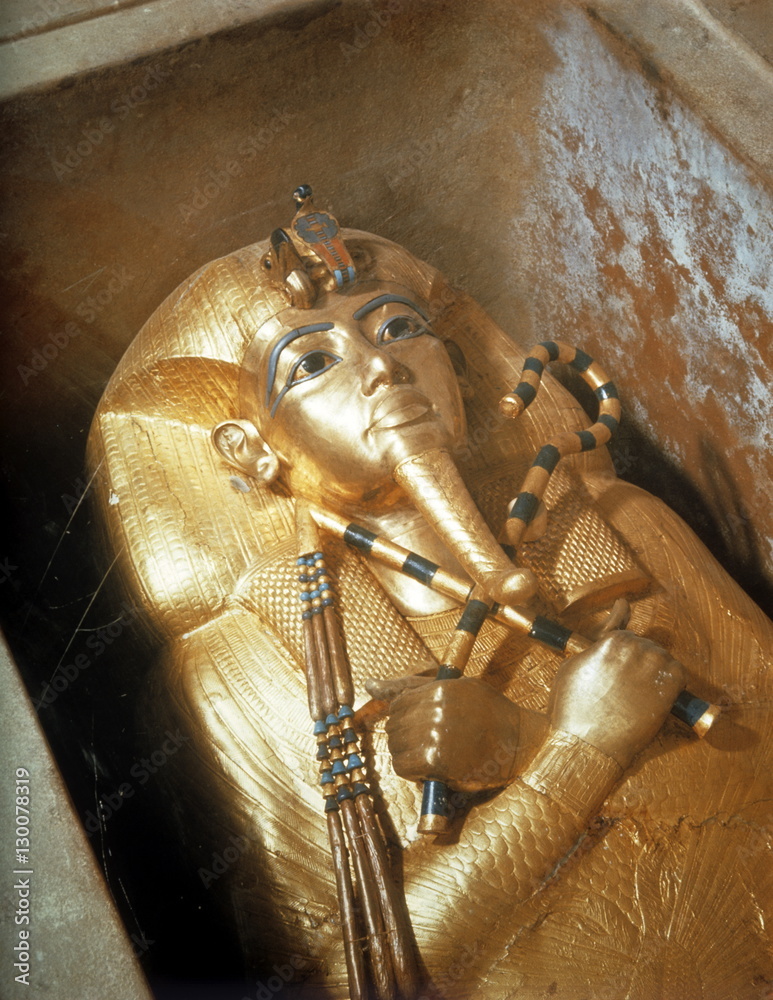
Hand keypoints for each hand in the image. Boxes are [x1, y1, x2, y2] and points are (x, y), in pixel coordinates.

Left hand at [374, 675, 520, 792]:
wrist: (520, 744)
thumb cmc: (490, 716)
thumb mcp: (458, 689)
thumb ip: (413, 687)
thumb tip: (368, 684)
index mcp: (439, 690)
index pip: (399, 704)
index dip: (406, 720)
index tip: (419, 729)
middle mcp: (434, 709)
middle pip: (395, 727)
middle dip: (406, 739)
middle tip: (429, 746)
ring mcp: (434, 734)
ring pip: (397, 748)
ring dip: (410, 757)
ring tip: (434, 757)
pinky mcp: (435, 760)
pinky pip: (404, 767)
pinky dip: (413, 773)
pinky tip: (432, 771)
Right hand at [548, 631, 685, 768]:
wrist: (590, 742)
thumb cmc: (575, 708)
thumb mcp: (570, 668)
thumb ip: (590, 652)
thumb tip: (599, 648)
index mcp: (612, 641)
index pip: (628, 637)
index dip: (626, 655)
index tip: (625, 668)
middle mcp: (635, 648)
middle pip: (647, 647)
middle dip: (641, 663)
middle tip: (633, 684)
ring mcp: (654, 666)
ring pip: (664, 659)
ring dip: (657, 672)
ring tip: (644, 692)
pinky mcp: (670, 686)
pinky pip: (680, 675)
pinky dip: (675, 683)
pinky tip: (662, 695)